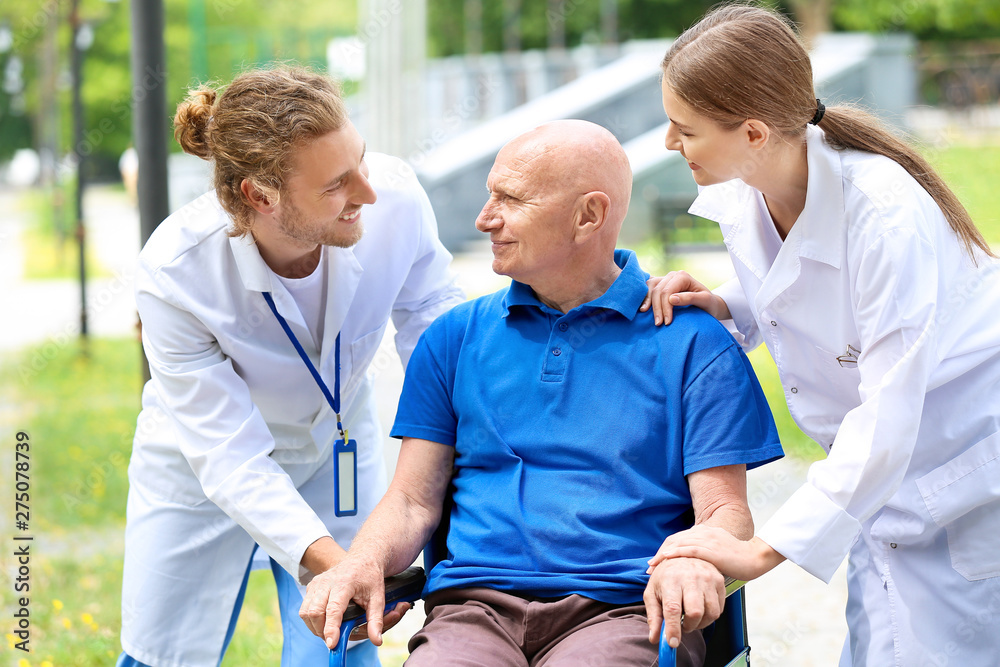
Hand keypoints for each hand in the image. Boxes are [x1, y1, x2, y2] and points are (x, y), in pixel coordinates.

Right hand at [299, 557, 408, 648]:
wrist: (361, 558)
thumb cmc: (370, 577)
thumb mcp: (378, 597)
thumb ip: (377, 620)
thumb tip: (377, 641)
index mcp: (344, 583)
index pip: (333, 609)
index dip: (331, 628)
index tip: (332, 644)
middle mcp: (326, 582)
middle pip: (314, 612)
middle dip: (321, 631)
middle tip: (333, 640)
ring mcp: (317, 583)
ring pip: (305, 612)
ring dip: (315, 627)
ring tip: (329, 632)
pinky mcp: (311, 586)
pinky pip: (305, 608)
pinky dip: (312, 620)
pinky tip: (324, 621)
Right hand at [639, 271, 730, 324]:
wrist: (709, 304)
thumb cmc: (709, 303)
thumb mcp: (704, 301)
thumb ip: (690, 298)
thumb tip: (672, 299)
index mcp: (682, 276)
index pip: (667, 291)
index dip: (665, 307)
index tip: (667, 322)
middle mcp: (672, 275)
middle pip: (658, 290)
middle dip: (657, 308)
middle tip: (659, 324)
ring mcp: (665, 279)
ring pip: (650, 287)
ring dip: (648, 301)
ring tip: (645, 314)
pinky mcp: (661, 284)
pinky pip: (648, 287)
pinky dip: (644, 296)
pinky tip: (643, 306)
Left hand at [644, 557, 724, 648]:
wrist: (682, 555)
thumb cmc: (666, 575)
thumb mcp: (652, 593)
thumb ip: (653, 617)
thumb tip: (654, 638)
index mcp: (671, 580)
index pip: (673, 609)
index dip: (673, 629)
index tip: (672, 643)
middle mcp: (690, 577)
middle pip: (695, 612)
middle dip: (689, 626)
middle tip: (683, 625)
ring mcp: (707, 578)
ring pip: (710, 613)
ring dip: (701, 623)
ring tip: (691, 617)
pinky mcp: (719, 581)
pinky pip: (719, 609)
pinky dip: (710, 615)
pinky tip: (700, 609)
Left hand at [647, 525, 783, 581]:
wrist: (755, 557)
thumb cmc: (738, 558)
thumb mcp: (718, 551)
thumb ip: (705, 553)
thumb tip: (693, 566)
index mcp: (705, 531)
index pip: (679, 539)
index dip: (666, 549)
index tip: (657, 560)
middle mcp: (704, 532)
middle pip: (675, 540)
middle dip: (661, 553)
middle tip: (650, 565)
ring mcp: (707, 540)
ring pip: (679, 544)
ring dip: (664, 555)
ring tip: (653, 565)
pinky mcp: (711, 549)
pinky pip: (689, 549)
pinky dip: (675, 553)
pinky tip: (666, 558)